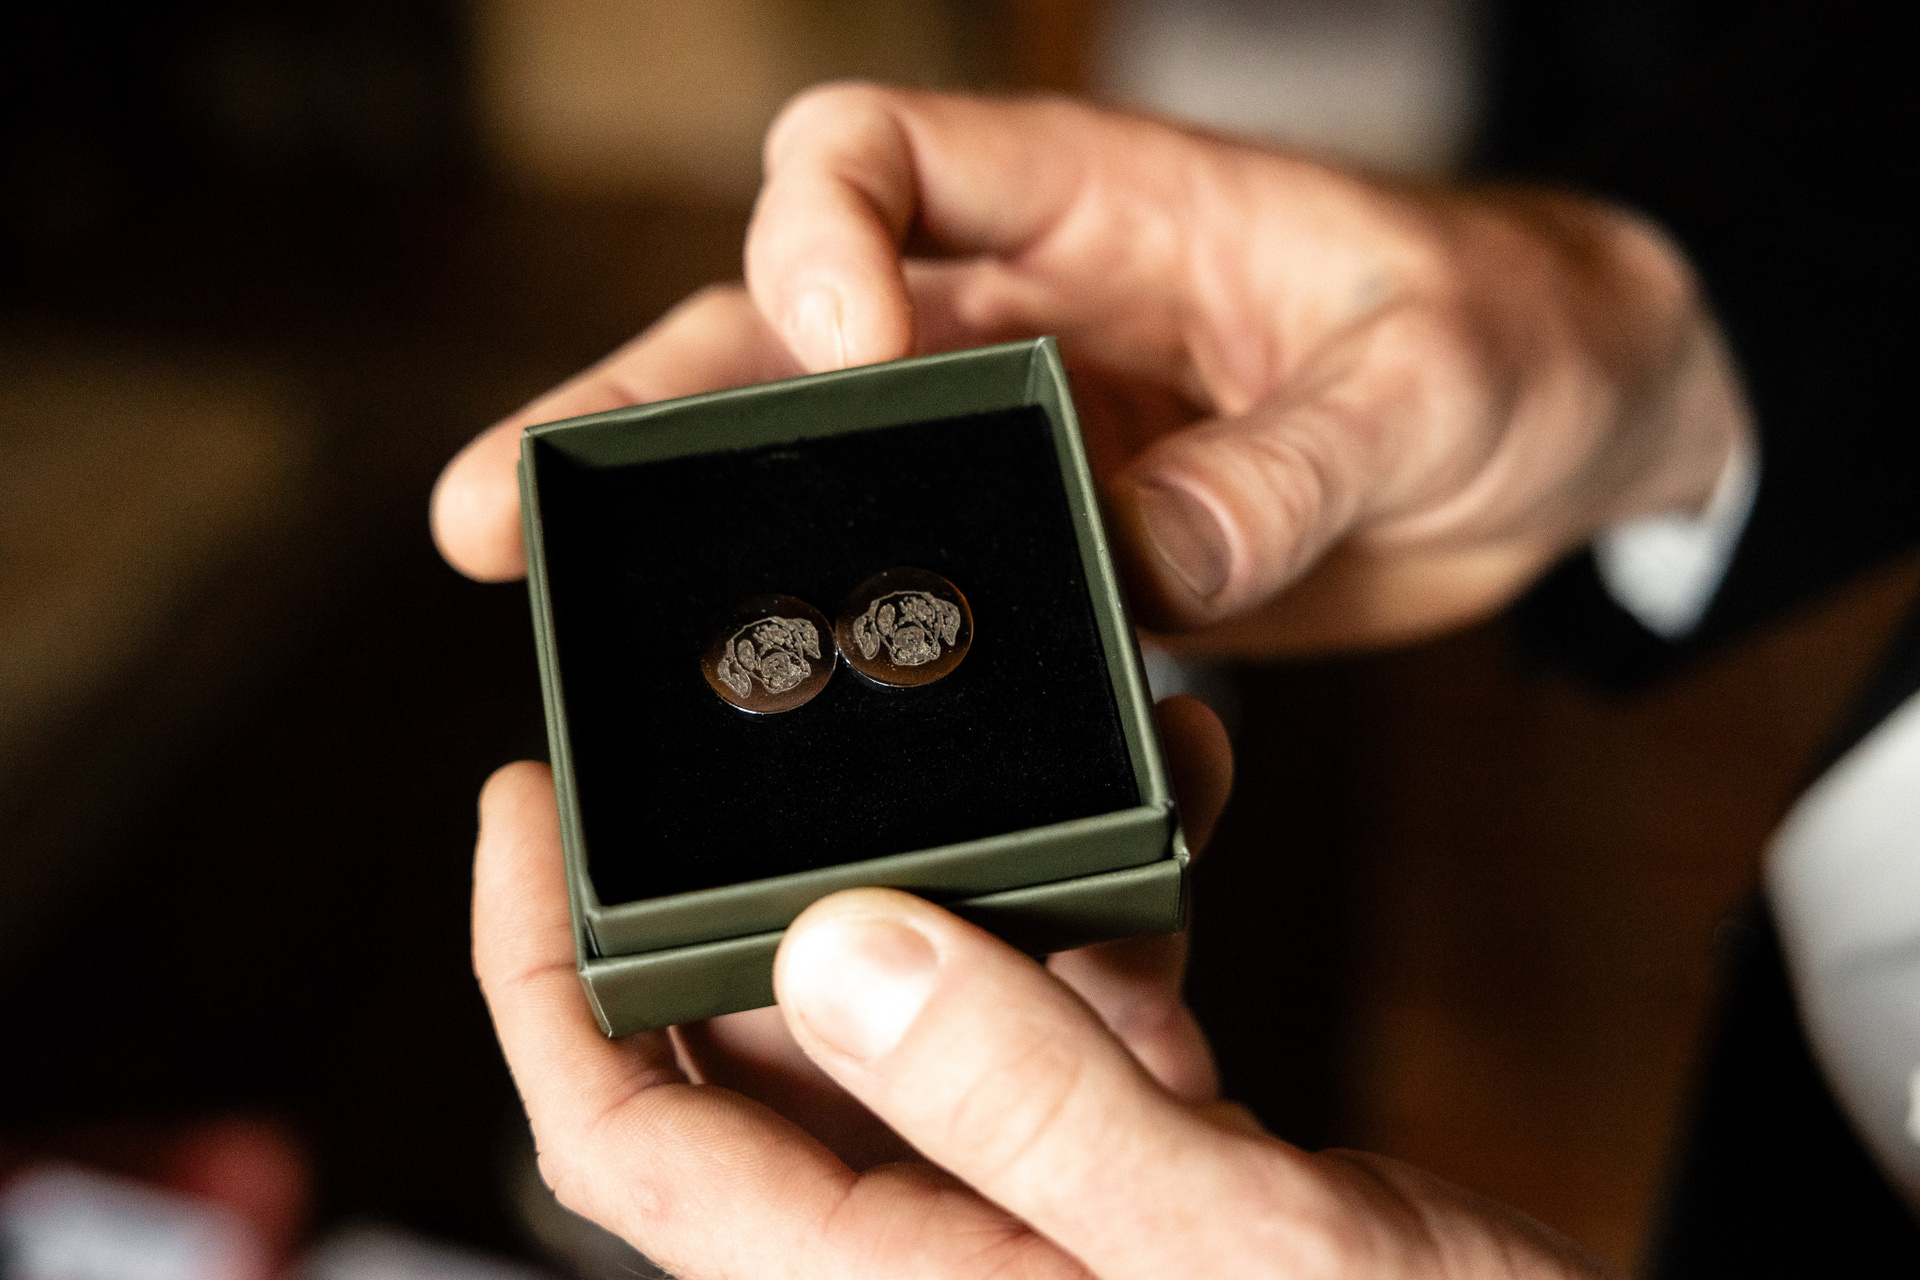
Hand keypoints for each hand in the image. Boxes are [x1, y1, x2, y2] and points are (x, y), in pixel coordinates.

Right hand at [434, 85, 1749, 655]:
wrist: (1565, 430)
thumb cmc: (1510, 338)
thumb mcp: (1424, 379)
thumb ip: (1286, 466)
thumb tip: (1153, 568)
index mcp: (1082, 205)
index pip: (867, 159)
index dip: (814, 242)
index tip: (839, 346)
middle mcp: (1019, 314)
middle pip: (773, 337)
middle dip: (634, 411)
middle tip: (503, 510)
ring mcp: (1026, 441)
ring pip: (816, 479)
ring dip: (699, 547)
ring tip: (566, 617)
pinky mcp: (1064, 551)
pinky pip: (929, 592)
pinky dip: (863, 648)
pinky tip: (800, 723)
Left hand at [474, 697, 1608, 1278]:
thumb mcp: (1229, 1246)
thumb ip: (1029, 1107)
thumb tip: (833, 949)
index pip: (630, 1141)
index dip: (539, 977)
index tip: (521, 805)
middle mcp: (931, 1245)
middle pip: (752, 1053)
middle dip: (747, 884)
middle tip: (761, 721)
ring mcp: (1027, 1205)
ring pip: (910, 1013)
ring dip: (951, 880)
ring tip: (1005, 747)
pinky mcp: (1127, 1164)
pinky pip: (1050, 1018)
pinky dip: (1087, 922)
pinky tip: (1156, 833)